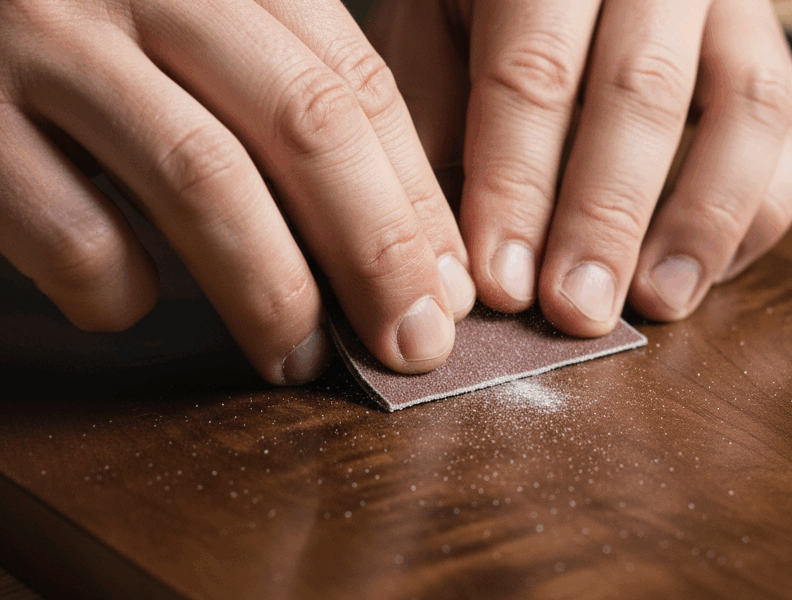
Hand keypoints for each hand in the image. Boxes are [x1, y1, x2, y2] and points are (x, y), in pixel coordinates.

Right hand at [0, 0, 476, 382]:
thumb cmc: (89, 32)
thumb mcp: (193, 26)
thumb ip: (282, 94)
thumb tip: (402, 240)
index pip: (355, 81)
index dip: (415, 197)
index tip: (447, 286)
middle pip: (304, 124)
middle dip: (375, 250)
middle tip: (411, 340)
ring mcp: (45, 42)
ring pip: (205, 180)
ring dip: (271, 292)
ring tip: (298, 358)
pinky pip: (75, 232)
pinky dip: (122, 291)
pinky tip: (133, 302)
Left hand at [367, 0, 791, 334]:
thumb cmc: (492, 6)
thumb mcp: (435, 35)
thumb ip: (433, 122)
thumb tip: (445, 251)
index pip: (534, 73)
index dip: (517, 184)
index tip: (502, 280)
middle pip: (642, 93)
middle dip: (607, 216)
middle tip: (577, 307)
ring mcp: (727, 9)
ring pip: (747, 111)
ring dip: (703, 221)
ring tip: (660, 300)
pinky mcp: (772, 54)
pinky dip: (757, 214)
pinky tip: (704, 272)